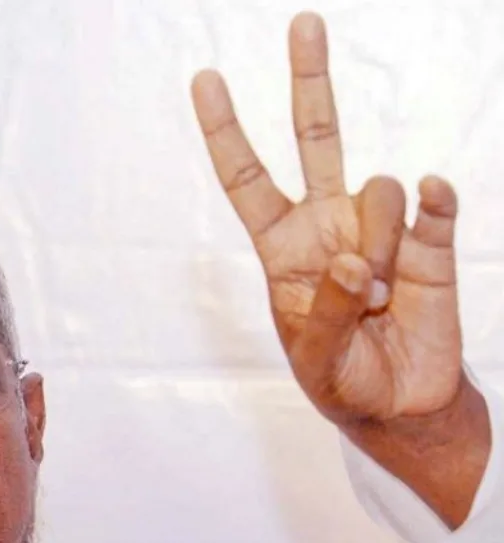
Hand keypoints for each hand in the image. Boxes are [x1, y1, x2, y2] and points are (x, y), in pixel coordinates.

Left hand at [191, 11, 462, 425]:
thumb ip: (327, 309)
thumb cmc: (342, 380)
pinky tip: (435, 203)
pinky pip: (434, 206)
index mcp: (284, 248)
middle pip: (316, 139)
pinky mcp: (431, 244)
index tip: (205, 79)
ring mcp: (380, 229)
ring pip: (378, 190)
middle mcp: (327, 225)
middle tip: (304, 24)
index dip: (226, 130)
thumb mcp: (316, 358)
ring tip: (379, 301)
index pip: (247, 179)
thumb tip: (352, 256)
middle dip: (310, 82)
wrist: (402, 406)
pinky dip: (435, 206)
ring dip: (380, 247)